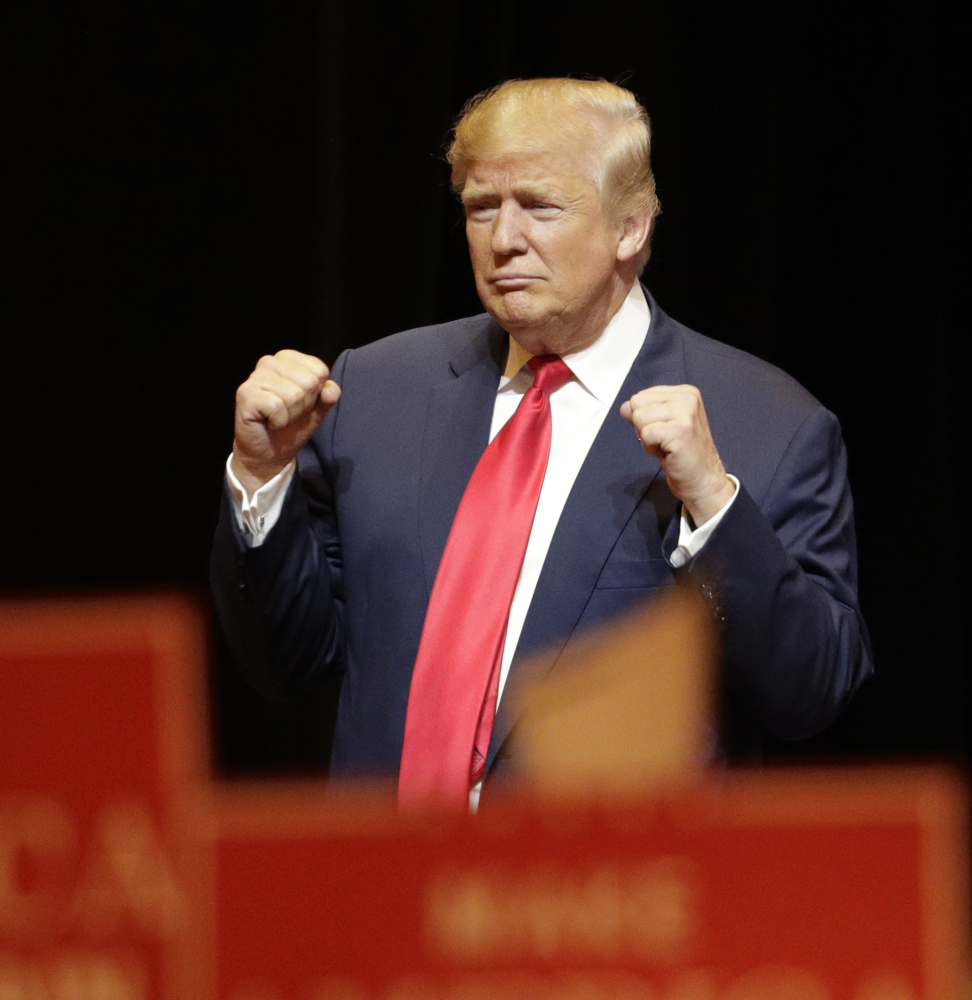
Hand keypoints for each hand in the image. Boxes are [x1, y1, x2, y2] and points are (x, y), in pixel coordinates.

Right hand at [231, 350, 340, 493]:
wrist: (269, 453)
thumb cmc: (291, 426)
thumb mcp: (318, 409)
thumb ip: (328, 396)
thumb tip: (329, 391)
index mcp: (288, 359)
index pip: (320, 370)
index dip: (316, 394)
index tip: (301, 404)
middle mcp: (269, 362)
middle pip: (309, 382)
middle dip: (304, 405)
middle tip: (288, 413)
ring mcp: (255, 377)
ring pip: (294, 395)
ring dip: (291, 415)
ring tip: (278, 417)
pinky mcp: (245, 393)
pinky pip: (277, 406)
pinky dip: (278, 421)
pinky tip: (269, 422)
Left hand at [621, 384, 734, 525]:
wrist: (702, 480)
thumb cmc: (683, 454)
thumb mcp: (661, 425)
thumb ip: (643, 412)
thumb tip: (625, 406)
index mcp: (685, 392)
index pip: (641, 396)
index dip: (645, 418)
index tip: (664, 431)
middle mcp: (687, 398)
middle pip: (637, 403)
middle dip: (644, 426)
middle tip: (665, 440)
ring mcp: (686, 413)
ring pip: (639, 417)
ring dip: (647, 438)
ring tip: (666, 446)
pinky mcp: (680, 430)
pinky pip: (645, 434)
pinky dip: (650, 448)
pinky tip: (667, 452)